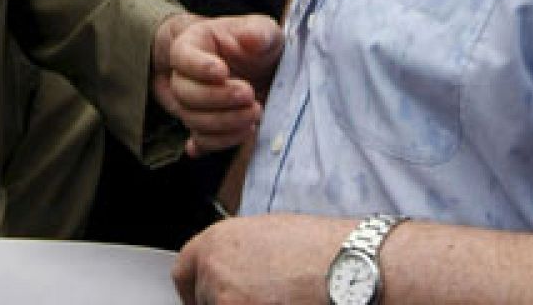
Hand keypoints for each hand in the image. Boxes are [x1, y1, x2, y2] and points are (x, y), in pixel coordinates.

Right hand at [152, 14, 283, 155]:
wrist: (258, 69)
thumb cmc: (255, 45)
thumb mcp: (263, 30)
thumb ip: (260, 31)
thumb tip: (252, 39)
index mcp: (193, 44)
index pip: (182, 56)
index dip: (199, 67)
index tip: (223, 72)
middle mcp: (185, 75)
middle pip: (184, 92)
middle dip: (216, 98)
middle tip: (248, 94)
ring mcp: (191, 103)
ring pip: (191, 118)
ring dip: (223, 122)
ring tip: (254, 114)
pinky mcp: (203, 126)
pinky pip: (202, 140)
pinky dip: (219, 142)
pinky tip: (237, 136)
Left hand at [173, 213, 354, 304]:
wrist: (349, 267)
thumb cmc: (319, 250)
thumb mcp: (266, 235)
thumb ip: (236, 254)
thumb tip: (229, 272)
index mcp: (216, 240)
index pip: (183, 273)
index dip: (196, 291)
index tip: (204, 300)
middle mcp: (213, 268)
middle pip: (203, 299)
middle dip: (224, 303)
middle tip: (255, 300)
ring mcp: (225, 298)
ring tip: (277, 299)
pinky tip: (284, 303)